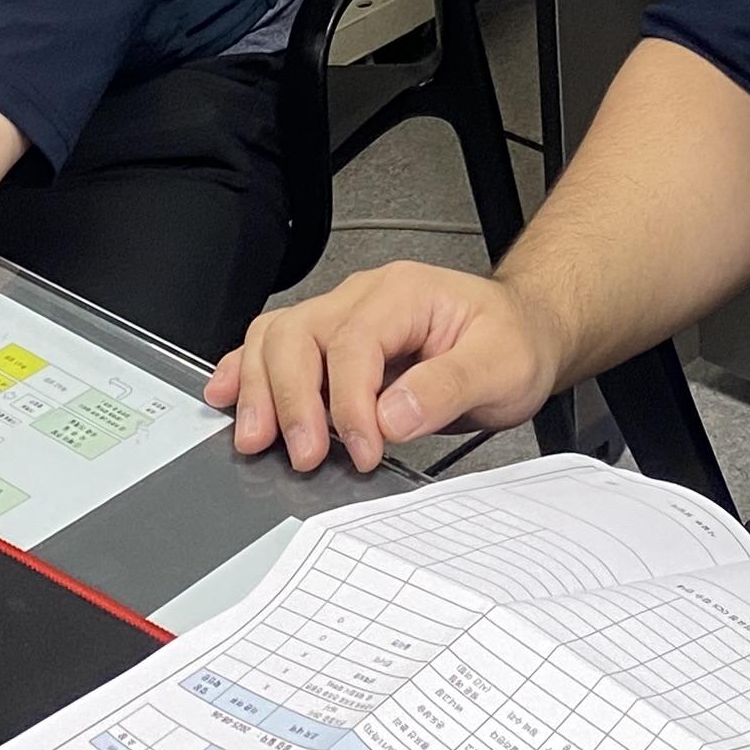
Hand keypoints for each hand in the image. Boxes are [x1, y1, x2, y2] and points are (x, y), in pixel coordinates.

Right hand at [204, 262, 567, 473]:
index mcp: (404, 294)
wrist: (522, 331)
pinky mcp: (330, 343)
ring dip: (257, 388)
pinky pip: (273, 345)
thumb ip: (446, 387)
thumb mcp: (502, 365)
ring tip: (256, 438)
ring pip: (275, 337)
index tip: (362, 451)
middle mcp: (363, 298)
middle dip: (291, 399)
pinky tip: (226, 397)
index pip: (354, 344)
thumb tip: (391, 415)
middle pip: (299, 334)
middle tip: (303, 455)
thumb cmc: (512, 342)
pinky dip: (243, 371)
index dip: (349, 404)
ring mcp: (341, 316)